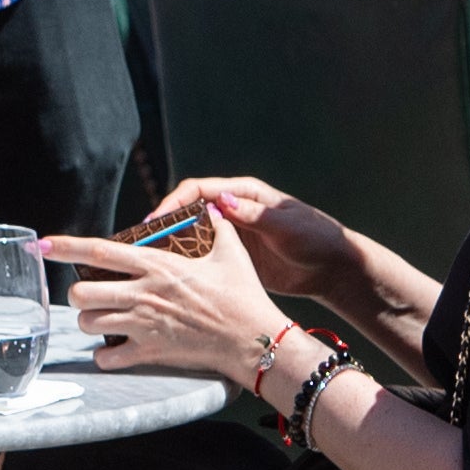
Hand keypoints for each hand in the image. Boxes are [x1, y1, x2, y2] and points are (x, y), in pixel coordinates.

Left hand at [46, 209, 294, 387]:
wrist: (253, 339)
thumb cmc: (244, 296)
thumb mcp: (232, 253)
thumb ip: (219, 227)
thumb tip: (214, 207)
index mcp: (158, 266)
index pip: (100, 252)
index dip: (66, 247)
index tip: (44, 244)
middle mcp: (144, 294)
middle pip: (82, 293)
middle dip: (77, 294)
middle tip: (88, 294)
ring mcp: (144, 326)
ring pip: (89, 324)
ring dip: (90, 321)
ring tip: (102, 319)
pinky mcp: (150, 353)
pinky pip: (108, 358)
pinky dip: (105, 356)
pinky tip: (113, 350)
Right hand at [146, 174, 354, 310]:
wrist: (330, 268)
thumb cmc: (314, 238)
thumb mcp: (285, 225)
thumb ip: (254, 214)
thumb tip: (223, 200)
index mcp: (243, 194)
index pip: (198, 191)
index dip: (173, 203)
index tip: (155, 221)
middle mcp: (233, 211)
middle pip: (188, 212)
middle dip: (164, 225)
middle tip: (140, 244)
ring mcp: (231, 235)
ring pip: (191, 236)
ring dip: (170, 246)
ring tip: (147, 262)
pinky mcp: (233, 258)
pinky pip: (203, 258)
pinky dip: (185, 265)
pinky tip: (170, 278)